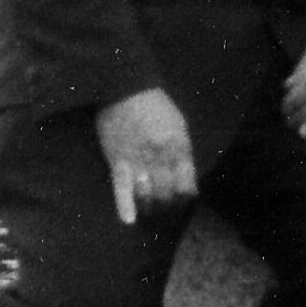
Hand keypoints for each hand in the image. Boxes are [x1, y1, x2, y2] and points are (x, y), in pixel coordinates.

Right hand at [95, 87, 196, 225]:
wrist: (124, 86)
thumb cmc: (154, 103)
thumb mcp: (178, 125)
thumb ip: (182, 152)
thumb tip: (184, 175)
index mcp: (180, 149)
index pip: (187, 187)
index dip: (184, 198)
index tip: (179, 202)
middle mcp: (162, 159)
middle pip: (168, 195)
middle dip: (166, 207)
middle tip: (162, 212)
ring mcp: (139, 161)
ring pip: (148, 196)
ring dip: (149, 208)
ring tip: (148, 214)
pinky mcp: (117, 161)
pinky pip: (122, 189)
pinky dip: (125, 207)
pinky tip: (129, 220)